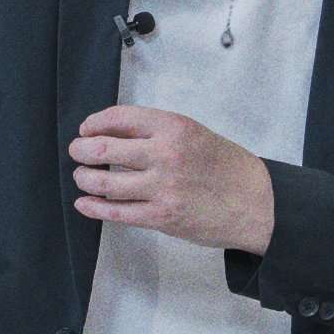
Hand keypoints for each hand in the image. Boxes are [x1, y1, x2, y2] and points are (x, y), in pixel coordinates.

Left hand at [68, 105, 273, 253]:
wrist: (257, 203)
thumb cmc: (227, 168)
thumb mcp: (195, 134)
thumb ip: (158, 132)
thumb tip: (113, 134)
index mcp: (174, 127)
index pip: (118, 118)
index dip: (94, 123)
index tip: (87, 129)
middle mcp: (165, 154)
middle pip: (104, 149)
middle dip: (81, 149)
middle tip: (77, 151)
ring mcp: (162, 187)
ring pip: (104, 182)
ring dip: (85, 178)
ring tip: (82, 177)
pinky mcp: (161, 216)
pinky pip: (117, 212)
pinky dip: (94, 207)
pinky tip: (85, 203)